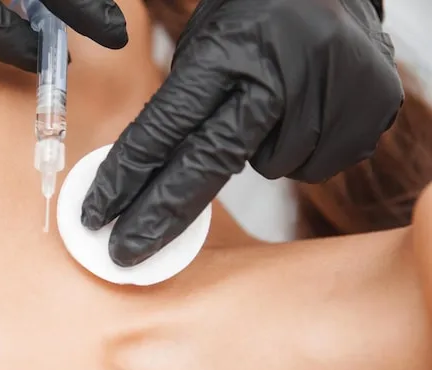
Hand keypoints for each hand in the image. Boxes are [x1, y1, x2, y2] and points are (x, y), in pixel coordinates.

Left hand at [81, 0, 401, 266]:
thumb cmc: (257, 17)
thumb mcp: (207, 40)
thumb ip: (185, 100)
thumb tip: (150, 171)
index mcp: (226, 52)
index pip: (163, 127)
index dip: (126, 177)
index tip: (97, 216)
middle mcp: (277, 77)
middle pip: (206, 166)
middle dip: (160, 216)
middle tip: (126, 251)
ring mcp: (328, 96)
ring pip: (270, 166)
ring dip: (259, 148)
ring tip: (274, 102)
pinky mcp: (367, 112)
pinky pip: (312, 164)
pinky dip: (300, 147)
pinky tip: (307, 109)